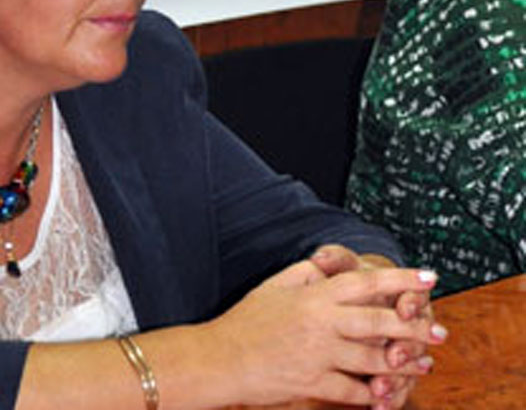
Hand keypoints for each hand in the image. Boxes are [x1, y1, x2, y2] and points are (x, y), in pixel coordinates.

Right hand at [199, 260, 442, 407]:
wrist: (221, 359)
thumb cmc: (245, 321)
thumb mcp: (274, 286)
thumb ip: (306, 273)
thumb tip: (330, 265)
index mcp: (313, 296)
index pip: (365, 282)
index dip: (400, 279)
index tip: (427, 278)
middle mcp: (321, 324)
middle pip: (379, 322)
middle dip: (415, 326)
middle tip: (439, 330)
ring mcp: (319, 356)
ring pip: (374, 360)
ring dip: (403, 363)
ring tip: (423, 363)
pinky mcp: (314, 384)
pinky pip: (354, 391)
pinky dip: (374, 394)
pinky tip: (388, 393)